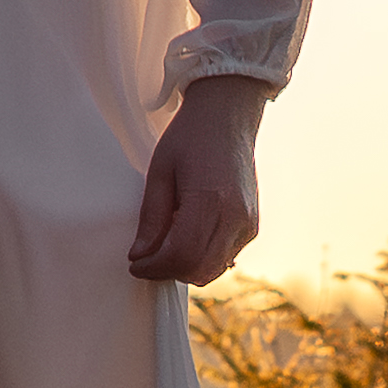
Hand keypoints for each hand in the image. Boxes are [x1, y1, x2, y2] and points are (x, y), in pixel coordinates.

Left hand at [131, 89, 264, 285]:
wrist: (228, 116)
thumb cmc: (190, 137)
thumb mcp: (159, 172)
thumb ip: (151, 218)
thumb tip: (140, 255)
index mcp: (210, 200)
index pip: (181, 256)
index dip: (153, 267)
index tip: (135, 263)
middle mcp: (236, 217)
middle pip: (198, 270)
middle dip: (167, 270)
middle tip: (146, 258)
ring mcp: (248, 224)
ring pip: (213, 270)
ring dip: (185, 267)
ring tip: (165, 244)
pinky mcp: (252, 226)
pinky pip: (224, 259)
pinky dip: (202, 258)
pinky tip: (187, 236)